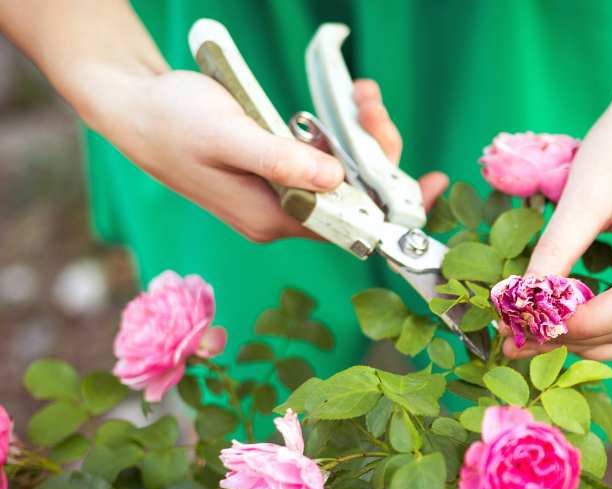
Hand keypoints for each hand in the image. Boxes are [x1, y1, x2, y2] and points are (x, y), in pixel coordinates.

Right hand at [91, 71, 444, 241]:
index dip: (395, 208)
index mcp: (272, 219)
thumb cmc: (173, 121)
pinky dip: (342, 132)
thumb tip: (336, 180)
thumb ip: (281, 160)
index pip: (352, 226)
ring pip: (344, 174)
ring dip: (360, 135)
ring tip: (361, 93)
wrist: (133, 108)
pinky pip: (326, 159)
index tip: (432, 185)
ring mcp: (281, 194)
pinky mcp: (279, 171)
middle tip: (370, 102)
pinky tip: (346, 102)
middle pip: (355, 196)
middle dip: (375, 151)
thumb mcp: (229, 136)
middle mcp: (282, 215)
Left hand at [508, 86, 611, 360]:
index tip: (530, 326)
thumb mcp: (586, 191)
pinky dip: (595, 327)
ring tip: (528, 338)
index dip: (584, 322)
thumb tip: (521, 300)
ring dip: (582, 341)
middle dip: (575, 337)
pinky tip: (555, 323)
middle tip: (514, 341)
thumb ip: (558, 247)